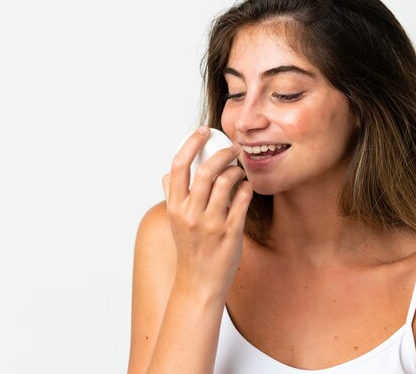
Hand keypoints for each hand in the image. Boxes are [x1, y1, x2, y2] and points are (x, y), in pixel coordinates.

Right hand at [162, 127, 252, 301]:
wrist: (199, 284)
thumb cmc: (190, 250)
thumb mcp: (174, 223)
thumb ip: (172, 197)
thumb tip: (168, 174)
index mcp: (174, 208)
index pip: (177, 166)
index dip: (191, 143)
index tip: (203, 132)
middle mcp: (190, 214)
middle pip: (205, 170)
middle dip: (222, 153)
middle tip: (233, 148)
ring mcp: (210, 224)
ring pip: (225, 183)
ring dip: (236, 170)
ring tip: (240, 171)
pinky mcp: (230, 233)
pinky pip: (242, 200)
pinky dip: (246, 188)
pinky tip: (247, 187)